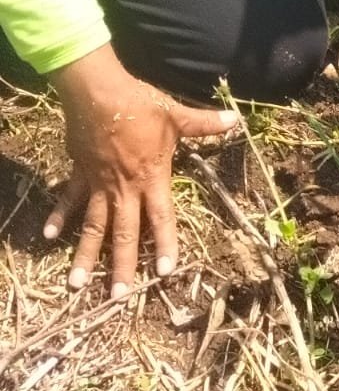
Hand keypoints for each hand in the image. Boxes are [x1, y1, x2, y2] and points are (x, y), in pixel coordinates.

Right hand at [44, 44, 237, 298]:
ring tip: (76, 284)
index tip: (165, 271)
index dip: (165, 244)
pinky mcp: (80, 174)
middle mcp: (125, 188)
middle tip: (118, 297)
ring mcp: (99, 184)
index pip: (161, 218)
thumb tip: (235, 121)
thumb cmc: (140, 105)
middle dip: (122, 266)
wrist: (99, 93)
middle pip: (124, 233)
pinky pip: (69, 200)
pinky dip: (59, 217)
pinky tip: (50, 237)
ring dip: (86, 254)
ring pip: (93, 226)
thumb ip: (205, 125)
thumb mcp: (176, 116)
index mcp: (152, 178)